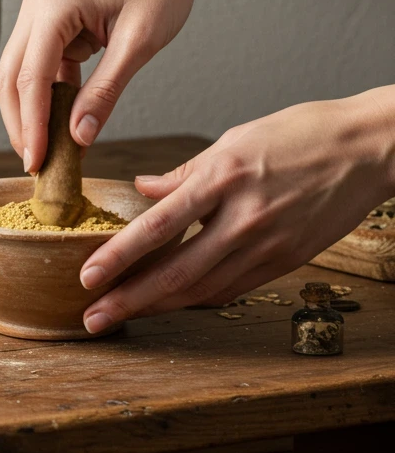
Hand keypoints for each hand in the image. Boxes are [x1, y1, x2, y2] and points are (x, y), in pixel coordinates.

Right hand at [0, 0, 205, 172]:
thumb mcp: (138, 44)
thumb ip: (105, 91)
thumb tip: (78, 138)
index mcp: (54, 5)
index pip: (30, 77)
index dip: (31, 125)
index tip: (36, 163)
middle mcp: (35, 7)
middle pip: (11, 80)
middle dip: (21, 125)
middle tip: (37, 167)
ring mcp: (38, 15)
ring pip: (18, 78)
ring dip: (30, 115)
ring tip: (47, 152)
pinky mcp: (49, 27)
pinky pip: (38, 71)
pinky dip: (47, 100)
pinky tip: (61, 127)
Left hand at [79, 91, 394, 333]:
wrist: (372, 148)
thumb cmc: (302, 133)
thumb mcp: (235, 138)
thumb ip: (185, 172)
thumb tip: (143, 189)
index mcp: (224, 178)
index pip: (159, 225)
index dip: (119, 256)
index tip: (87, 277)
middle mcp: (244, 217)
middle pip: (176, 272)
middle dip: (129, 300)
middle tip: (93, 319)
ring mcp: (268, 244)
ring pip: (203, 289)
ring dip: (158, 307)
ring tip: (123, 316)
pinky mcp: (287, 261)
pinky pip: (232, 288)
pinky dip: (197, 299)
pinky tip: (171, 304)